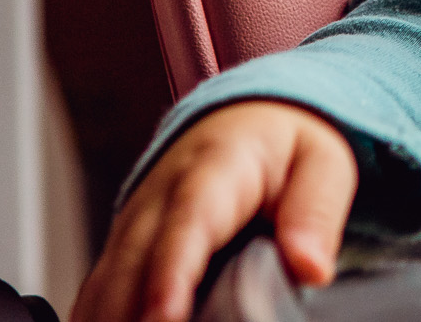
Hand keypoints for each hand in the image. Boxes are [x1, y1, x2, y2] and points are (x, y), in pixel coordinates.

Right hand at [72, 101, 357, 321]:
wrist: (246, 119)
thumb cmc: (286, 147)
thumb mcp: (322, 165)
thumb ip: (315, 214)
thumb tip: (312, 269)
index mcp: (214, 168)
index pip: (187, 224)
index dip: (172, 274)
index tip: (165, 316)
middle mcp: (160, 197)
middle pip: (133, 263)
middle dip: (133, 312)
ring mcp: (134, 223)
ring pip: (105, 283)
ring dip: (111, 316)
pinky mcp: (123, 247)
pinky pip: (98, 291)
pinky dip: (100, 316)